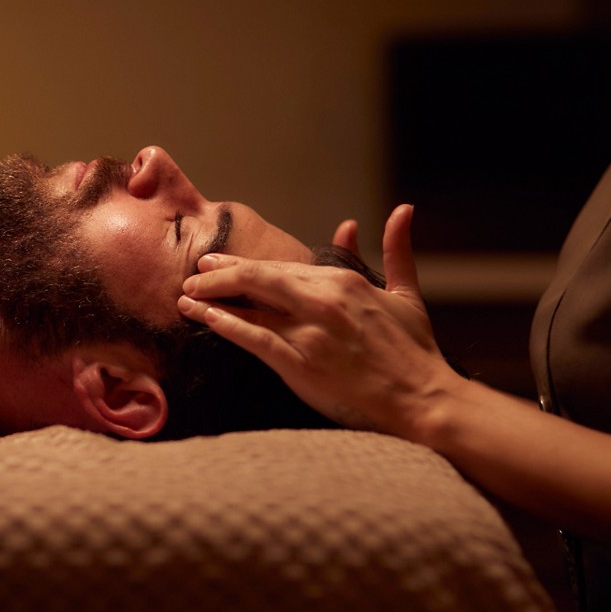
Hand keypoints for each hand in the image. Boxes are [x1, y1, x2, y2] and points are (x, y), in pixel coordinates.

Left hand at [178, 205, 453, 434]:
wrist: (424, 400)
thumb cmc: (415, 352)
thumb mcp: (406, 294)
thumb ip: (396, 251)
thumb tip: (400, 210)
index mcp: (346, 282)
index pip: (286, 267)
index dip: (249, 264)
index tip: (222, 263)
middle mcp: (324, 301)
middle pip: (260, 278)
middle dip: (222, 273)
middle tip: (195, 272)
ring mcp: (310, 332)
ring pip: (251, 305)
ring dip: (212, 298)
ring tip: (186, 295)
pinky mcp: (300, 363)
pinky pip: (253, 338)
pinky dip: (224, 324)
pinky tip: (203, 318)